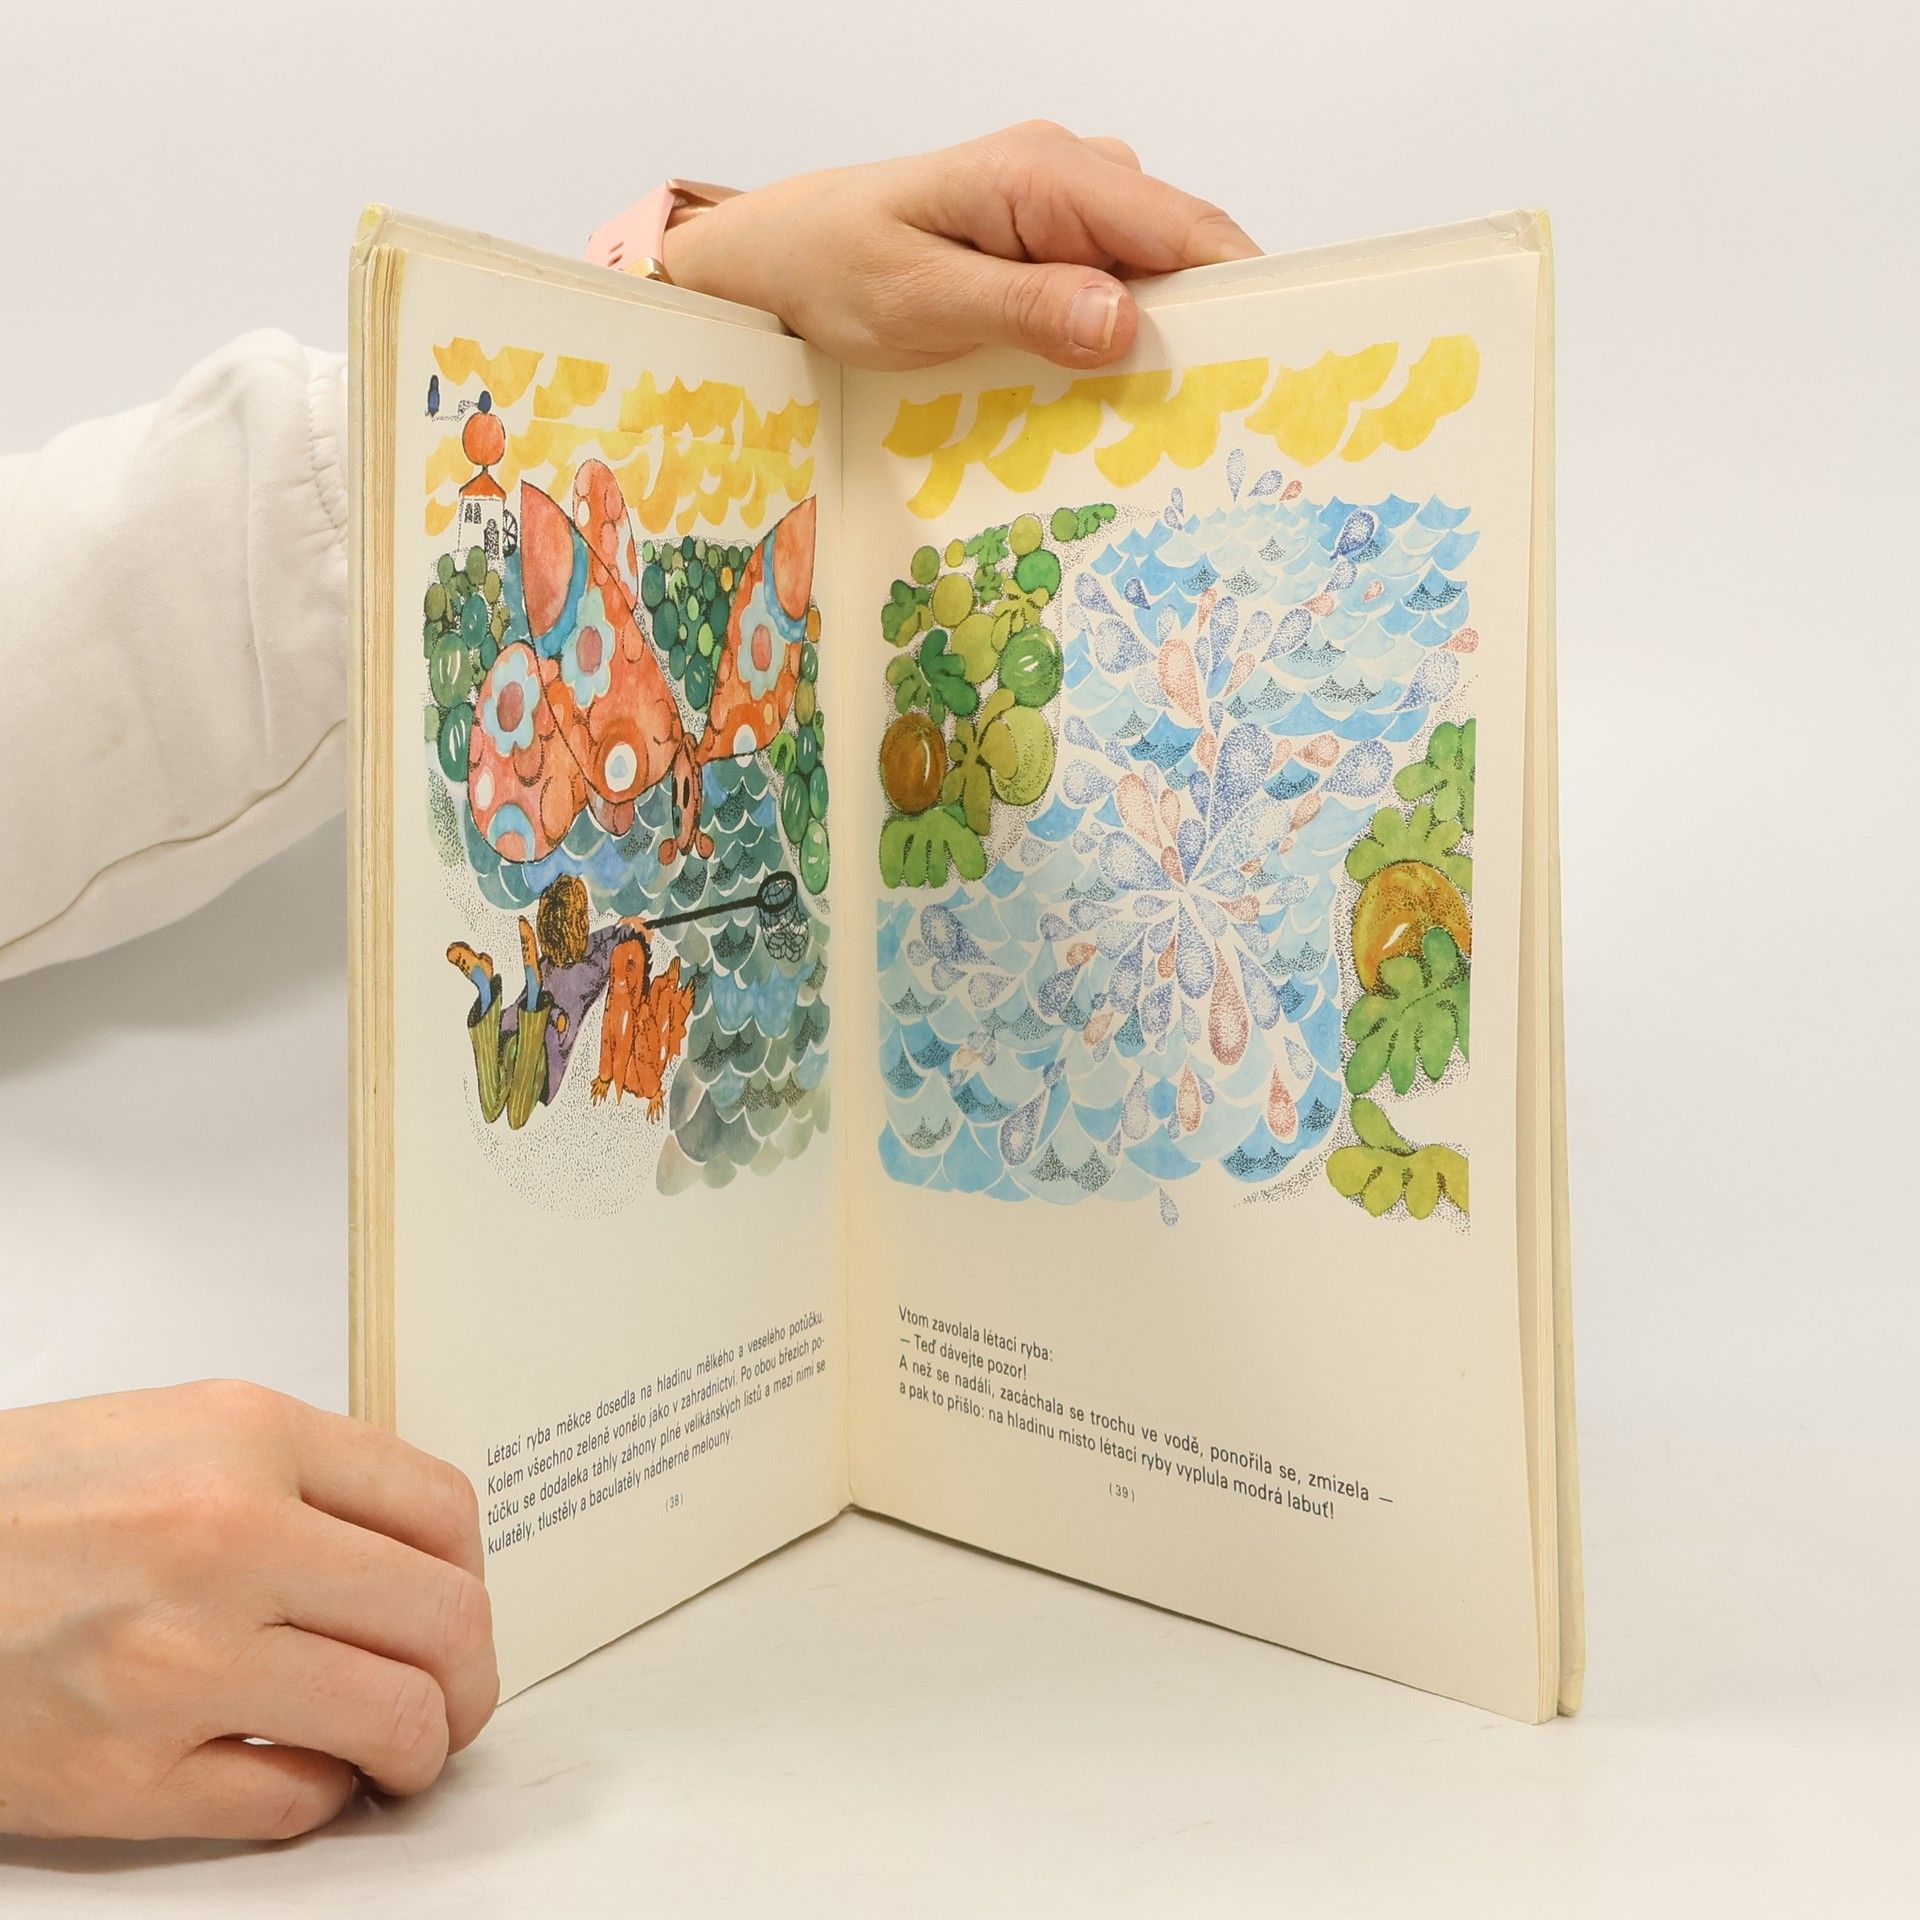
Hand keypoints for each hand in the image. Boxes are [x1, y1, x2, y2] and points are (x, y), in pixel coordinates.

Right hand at [0, 1380, 496, 1840]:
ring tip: (404, 1748)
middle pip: (445, 1619)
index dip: (477, 1571)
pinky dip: (322, 1795)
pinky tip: (303, 1771)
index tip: (464, 1604)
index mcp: (248, 1438)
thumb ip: (303, 1473)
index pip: (442, 1508)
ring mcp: (179, 1663)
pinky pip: (294, 1802)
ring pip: (396, 1720)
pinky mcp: (125, 1776)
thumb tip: (415, 1548)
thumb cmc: (19, 1503)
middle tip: (459, 1696)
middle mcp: (228, 1541)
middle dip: (474, 1674)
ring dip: (423, 1747)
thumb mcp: (176, 1429)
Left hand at [663, 121, 1259, 369]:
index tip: (1274, 367)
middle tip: (1228, 422)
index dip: (1242, 292)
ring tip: (1180, 426)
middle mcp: (1071, 176)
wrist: (778, 257)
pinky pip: (1115, 289)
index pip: (1183, 227)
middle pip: (1181, 253)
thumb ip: (1025, 307)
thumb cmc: (834, 267)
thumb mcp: (922, 299)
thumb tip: (1124, 320)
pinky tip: (1122, 399)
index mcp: (1045, 174)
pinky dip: (1126, 342)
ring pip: (1153, 277)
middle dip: (1209, 329)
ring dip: (1166, 344)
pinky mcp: (1051, 246)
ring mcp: (1065, 209)